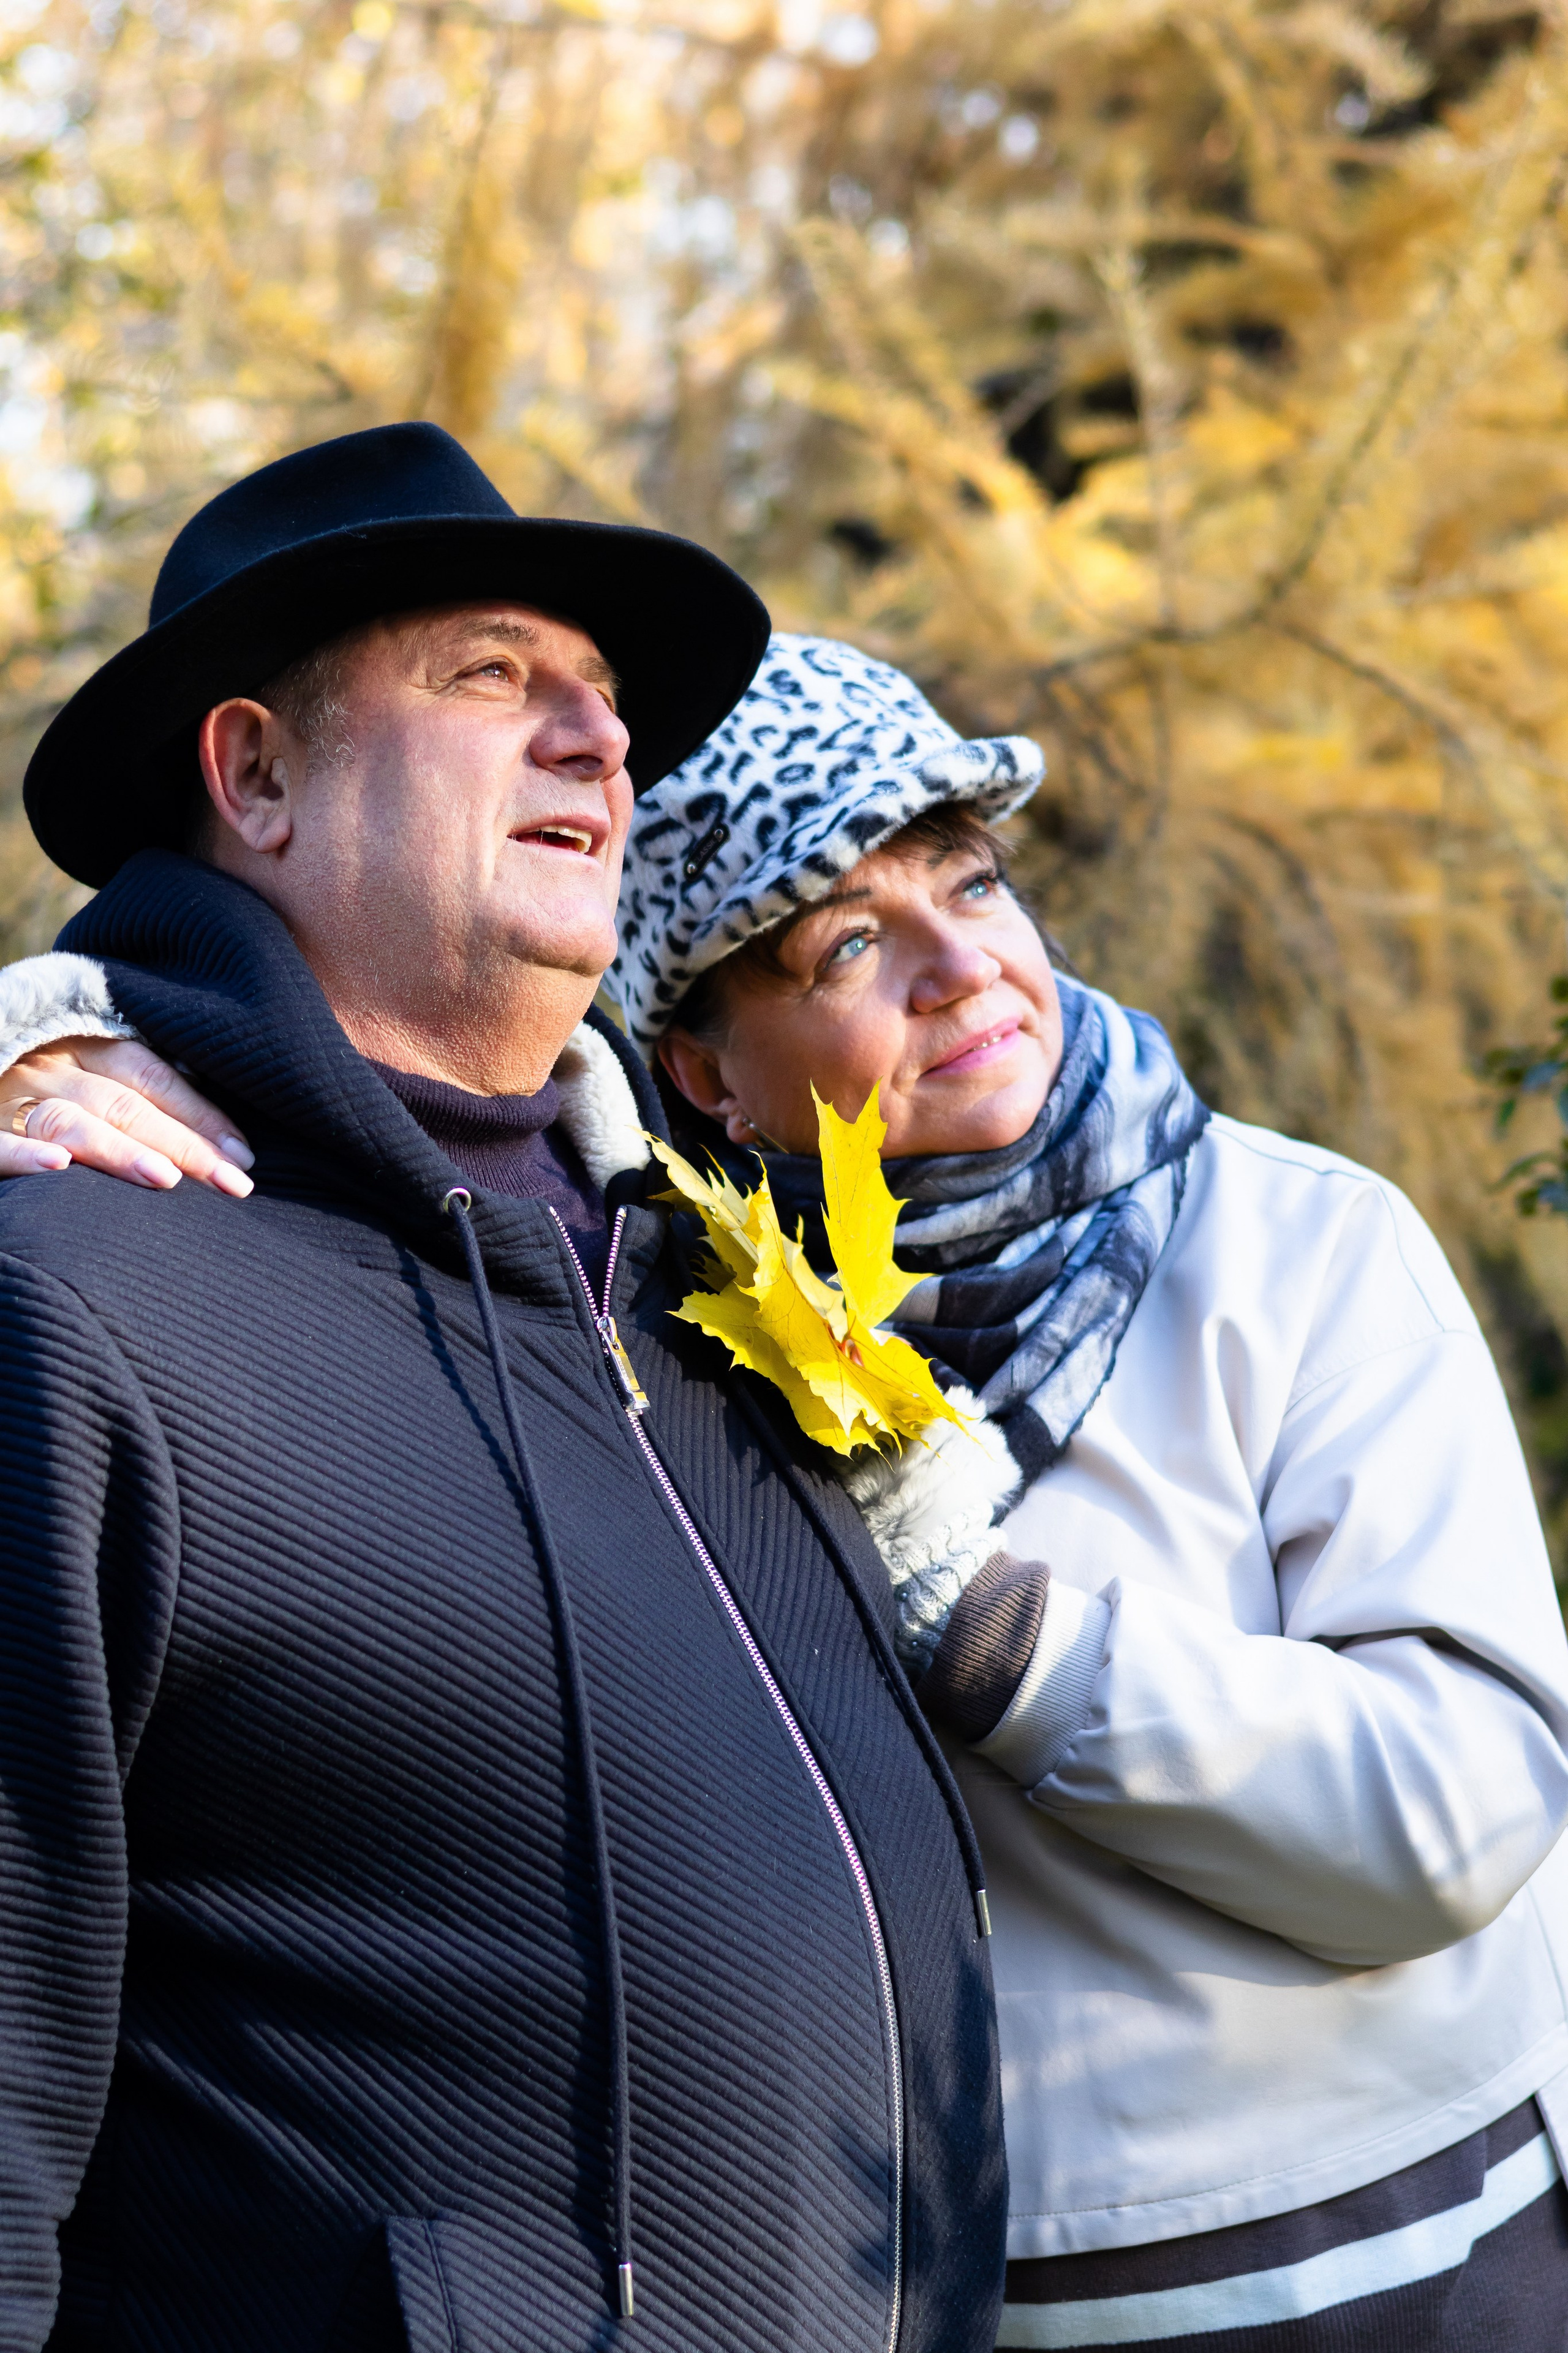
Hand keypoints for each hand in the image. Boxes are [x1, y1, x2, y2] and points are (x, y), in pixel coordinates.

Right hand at [0, 1037, 253, 1194]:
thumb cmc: (46, 1086)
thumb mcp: (89, 1071)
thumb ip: (136, 1088)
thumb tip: (215, 1131)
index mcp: (82, 1046)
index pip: (151, 1075)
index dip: (200, 1113)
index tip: (244, 1155)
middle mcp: (48, 1067)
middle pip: (123, 1103)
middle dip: (182, 1143)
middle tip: (231, 1182)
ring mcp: (9, 1097)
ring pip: (70, 1120)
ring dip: (118, 1149)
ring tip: (165, 1177)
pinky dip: (26, 1154)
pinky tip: (60, 1166)